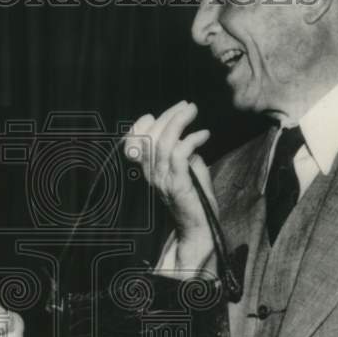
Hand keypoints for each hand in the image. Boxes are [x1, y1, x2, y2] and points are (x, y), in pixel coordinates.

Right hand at [124, 101, 216, 269]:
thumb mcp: (188, 172)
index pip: (134, 143)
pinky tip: (204, 134)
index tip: (159, 113)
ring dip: (179, 122)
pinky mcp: (178, 185)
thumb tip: (189, 137)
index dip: (140, 125)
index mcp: (149, 172)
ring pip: (163, 142)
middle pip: (150, 137)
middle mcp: (151, 175)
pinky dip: (192, 140)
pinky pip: (179, 154)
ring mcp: (163, 181)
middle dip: (168, 116)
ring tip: (193, 111)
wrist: (199, 230)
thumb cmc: (195, 201)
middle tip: (187, 106)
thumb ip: (184, 154)